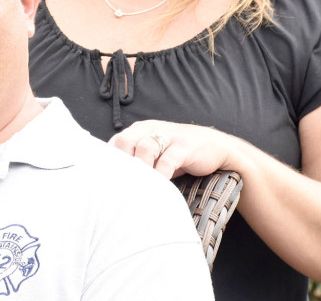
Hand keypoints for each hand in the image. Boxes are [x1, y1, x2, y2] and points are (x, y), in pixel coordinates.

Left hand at [108, 120, 234, 179]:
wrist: (216, 146)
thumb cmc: (178, 155)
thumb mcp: (155, 155)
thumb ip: (137, 162)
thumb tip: (114, 184)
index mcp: (140, 130)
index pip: (116, 142)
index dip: (108, 162)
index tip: (104, 182)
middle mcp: (151, 129)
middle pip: (125, 141)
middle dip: (120, 164)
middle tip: (119, 186)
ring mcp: (169, 136)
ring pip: (145, 148)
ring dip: (139, 170)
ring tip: (136, 189)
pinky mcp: (185, 146)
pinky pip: (168, 160)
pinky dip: (160, 175)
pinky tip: (157, 188)